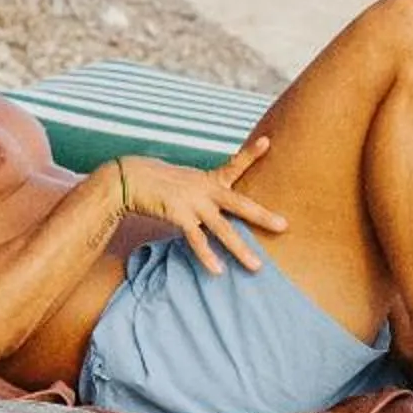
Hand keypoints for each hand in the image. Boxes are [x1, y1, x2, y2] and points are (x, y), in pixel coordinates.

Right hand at [116, 137, 285, 274]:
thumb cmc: (157, 182)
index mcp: (208, 179)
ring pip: (223, 229)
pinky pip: (197, 239)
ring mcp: (193, 202)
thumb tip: (213, 207)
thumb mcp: (185, 182)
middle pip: (240, 203)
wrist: (128, 177)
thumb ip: (202, 193)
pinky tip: (218, 270)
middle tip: (284, 226)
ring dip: (240, 249)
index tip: (267, 142)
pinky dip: (207, 255)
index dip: (250, 154)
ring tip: (256, 266)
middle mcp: (205, 189)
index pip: (234, 164)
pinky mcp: (179, 215)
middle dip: (262, 216)